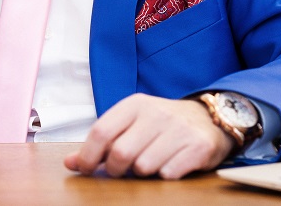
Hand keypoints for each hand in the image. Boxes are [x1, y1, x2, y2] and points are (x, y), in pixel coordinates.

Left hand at [63, 93, 234, 179]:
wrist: (209, 119)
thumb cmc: (162, 124)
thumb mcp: (132, 124)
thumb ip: (102, 142)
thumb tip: (71, 163)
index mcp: (135, 104)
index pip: (101, 131)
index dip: (88, 155)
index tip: (86, 169)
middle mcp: (157, 113)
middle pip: (121, 153)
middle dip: (117, 169)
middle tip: (123, 170)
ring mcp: (179, 129)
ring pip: (144, 167)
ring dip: (143, 172)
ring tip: (150, 162)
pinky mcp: (198, 146)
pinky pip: (168, 174)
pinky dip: (164, 175)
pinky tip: (170, 164)